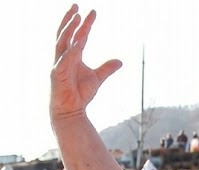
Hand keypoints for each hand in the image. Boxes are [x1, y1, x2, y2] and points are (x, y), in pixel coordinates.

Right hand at [50, 5, 121, 121]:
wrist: (71, 111)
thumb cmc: (80, 94)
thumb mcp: (98, 78)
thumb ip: (107, 68)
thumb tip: (120, 61)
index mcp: (72, 56)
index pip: (78, 36)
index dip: (84, 24)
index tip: (92, 12)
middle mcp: (63, 57)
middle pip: (66, 34)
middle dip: (71, 20)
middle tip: (77, 6)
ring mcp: (58, 64)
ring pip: (63, 42)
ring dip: (69, 29)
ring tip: (76, 17)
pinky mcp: (57, 74)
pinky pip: (64, 60)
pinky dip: (70, 52)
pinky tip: (77, 43)